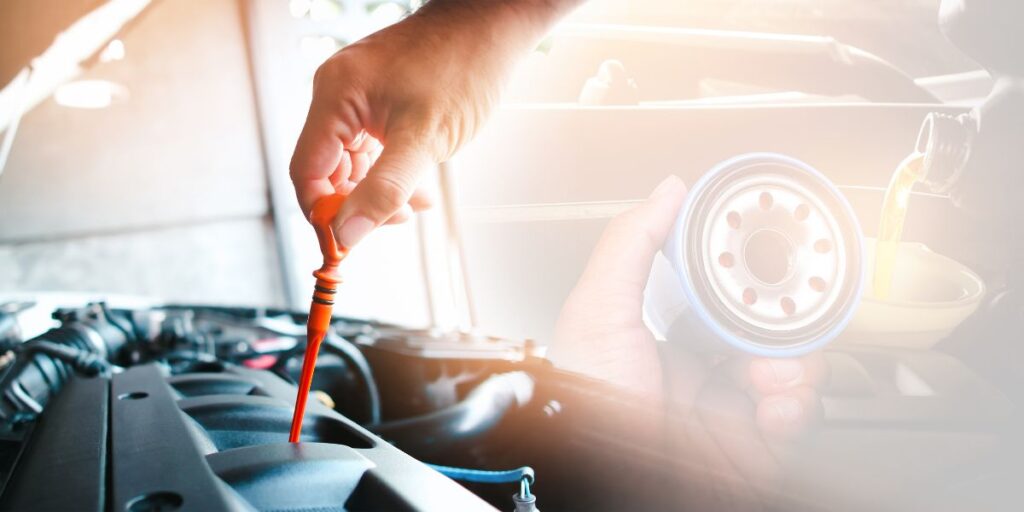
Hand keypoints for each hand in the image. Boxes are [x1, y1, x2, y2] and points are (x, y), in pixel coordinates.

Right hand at [290, 1, 579, 247]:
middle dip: (359, 204)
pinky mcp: (377, 101)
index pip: (307, 171)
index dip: (323, 214)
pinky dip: (391, 172)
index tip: (346, 246)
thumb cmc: (462, 69)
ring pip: (352, 164)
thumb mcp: (423, 139)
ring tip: (419, 203)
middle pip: (327, 171)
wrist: (491, 29)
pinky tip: (420, 188)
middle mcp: (337, 94)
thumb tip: (348, 234)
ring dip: (380, 191)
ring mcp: (357, 97)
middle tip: (398, 220)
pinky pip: (371, 148)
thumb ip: (383, 189)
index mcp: (335, 95)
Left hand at [547, 175, 825, 508]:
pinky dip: (797, 406)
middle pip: (765, 330)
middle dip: (781, 320)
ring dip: (793, 363)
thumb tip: (666, 192)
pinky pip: (798, 416)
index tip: (760, 263)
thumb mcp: (596, 313)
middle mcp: (699, 374)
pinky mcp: (754, 446)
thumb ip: (631, 245)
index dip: (744, 281)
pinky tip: (771, 406)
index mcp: (662, 340)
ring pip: (791, 369)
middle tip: (773, 319)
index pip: (718, 298)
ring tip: (765, 371)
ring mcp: (728, 410)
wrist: (607, 478)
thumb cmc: (584, 406)